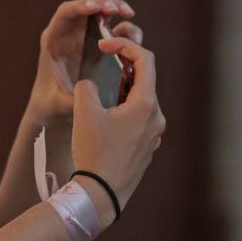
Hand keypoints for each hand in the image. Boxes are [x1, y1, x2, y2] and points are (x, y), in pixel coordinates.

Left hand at [27, 0, 142, 128]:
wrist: (55, 110)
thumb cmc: (50, 105)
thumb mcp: (58, 104)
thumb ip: (71, 100)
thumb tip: (90, 94)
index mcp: (54, 40)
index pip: (65, 13)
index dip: (80, 6)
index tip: (95, 8)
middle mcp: (70, 34)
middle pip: (87, 7)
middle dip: (103, 3)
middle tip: (118, 9)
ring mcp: (85, 38)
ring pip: (103, 14)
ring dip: (117, 10)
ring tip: (129, 14)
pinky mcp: (99, 47)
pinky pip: (114, 31)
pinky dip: (126, 30)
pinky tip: (136, 39)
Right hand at [70, 37, 164, 225]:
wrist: (101, 194)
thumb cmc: (94, 152)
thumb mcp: (84, 112)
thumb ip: (88, 87)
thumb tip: (91, 83)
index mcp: (146, 104)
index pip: (145, 60)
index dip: (124, 46)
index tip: (104, 46)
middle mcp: (157, 118)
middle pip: (144, 81)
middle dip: (122, 70)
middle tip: (101, 68)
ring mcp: (154, 135)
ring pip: (141, 102)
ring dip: (122, 93)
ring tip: (99, 98)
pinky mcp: (148, 149)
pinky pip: (139, 122)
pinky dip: (124, 112)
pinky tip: (104, 123)